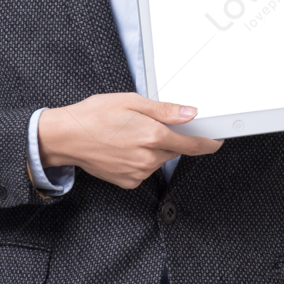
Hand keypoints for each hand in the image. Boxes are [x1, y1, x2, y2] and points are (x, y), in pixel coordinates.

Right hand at [37, 92, 223, 189]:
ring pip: (160, 159)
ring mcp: (138, 172)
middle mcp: (147, 158)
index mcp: (152, 135)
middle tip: (151, 124)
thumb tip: (190, 113)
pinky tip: (126, 146)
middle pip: (175, 150)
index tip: (216, 140)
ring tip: (131, 133)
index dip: (208, 143)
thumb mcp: (132, 101)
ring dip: (155, 147)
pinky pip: (146, 169)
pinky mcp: (128, 182)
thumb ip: (165, 110)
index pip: (192, 145)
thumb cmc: (95, 115)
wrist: (66, 137)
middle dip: (172, 138)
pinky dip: (142, 158)